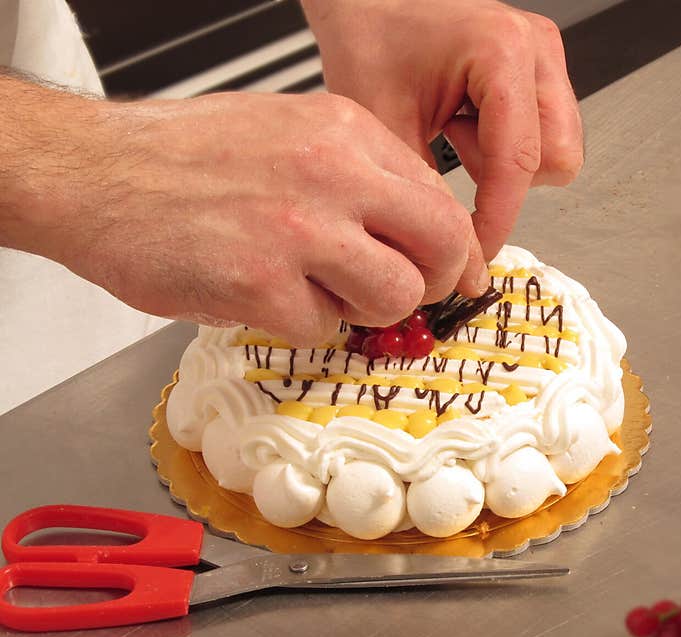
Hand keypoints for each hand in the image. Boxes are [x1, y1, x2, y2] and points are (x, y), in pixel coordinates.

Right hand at [0, 78, 488, 344]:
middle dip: (433, 285)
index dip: (453, 250)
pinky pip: (321, 329)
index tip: (451, 275)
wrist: (94, 173)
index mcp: (344, 130)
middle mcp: (332, 173)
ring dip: (366, 311)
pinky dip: (301, 325)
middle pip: (440, 246)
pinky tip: (265, 297)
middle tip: (405, 296)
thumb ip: (358, 176)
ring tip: (321, 295)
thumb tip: (414, 231)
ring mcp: (298, 230)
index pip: (440, 200)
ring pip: (393, 297)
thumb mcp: (288, 132)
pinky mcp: (260, 285)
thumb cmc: (183, 157)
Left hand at [302, 0, 583, 258]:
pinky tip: (465, 124)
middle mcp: (534, 49)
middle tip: (455, 162)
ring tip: (456, 134)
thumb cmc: (371, 41)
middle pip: (557, 161)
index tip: (475, 254)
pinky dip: (506, 146)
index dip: (497, 220)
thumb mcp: (384, 127)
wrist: (370, 1)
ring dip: (507, 164)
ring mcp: (544, 57)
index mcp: (501, 51)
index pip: (517, 161)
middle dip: (507, 184)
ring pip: (559, 151)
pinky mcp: (541, 69)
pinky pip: (548, 134)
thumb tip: (455, 261)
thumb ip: (425, 198)